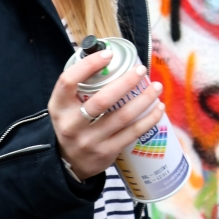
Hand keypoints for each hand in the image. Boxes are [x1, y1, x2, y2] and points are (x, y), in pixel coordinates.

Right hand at [48, 49, 164, 179]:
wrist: (70, 164)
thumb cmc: (74, 125)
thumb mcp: (66, 107)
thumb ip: (81, 88)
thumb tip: (110, 60)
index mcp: (59, 107)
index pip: (68, 81)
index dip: (89, 65)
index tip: (109, 54)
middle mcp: (72, 124)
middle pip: (102, 100)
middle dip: (126, 82)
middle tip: (141, 70)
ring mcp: (89, 140)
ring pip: (122, 116)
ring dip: (143, 99)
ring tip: (156, 87)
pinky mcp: (106, 152)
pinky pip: (132, 132)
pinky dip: (148, 119)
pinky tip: (158, 108)